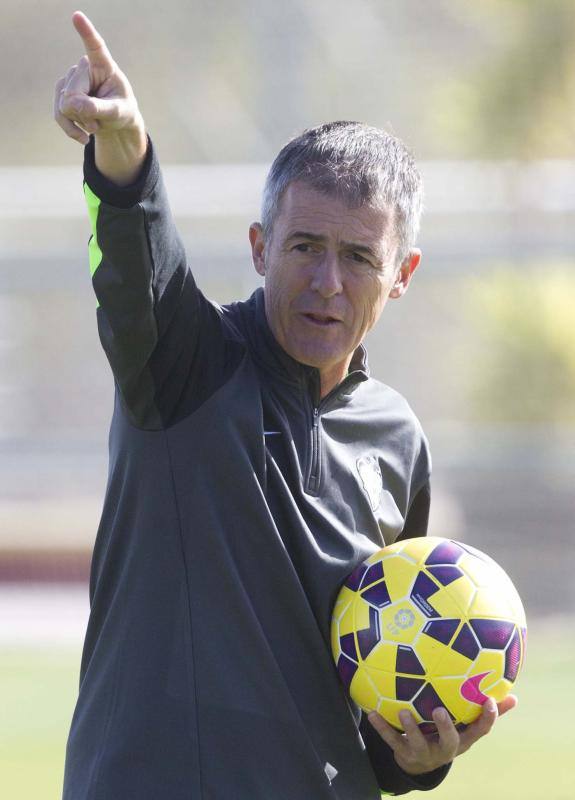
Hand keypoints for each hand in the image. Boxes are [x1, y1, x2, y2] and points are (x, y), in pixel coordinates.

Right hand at [54, 11, 142, 144]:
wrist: (115, 123)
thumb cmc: (123, 112)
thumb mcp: (120, 113)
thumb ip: (101, 109)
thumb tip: (73, 105)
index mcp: (104, 65)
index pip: (95, 46)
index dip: (86, 33)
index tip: (77, 16)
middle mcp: (83, 67)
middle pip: (73, 93)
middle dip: (85, 114)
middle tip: (100, 122)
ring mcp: (69, 79)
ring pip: (64, 105)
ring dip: (81, 122)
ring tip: (96, 124)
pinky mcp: (61, 93)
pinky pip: (59, 114)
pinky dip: (70, 129)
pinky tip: (83, 137)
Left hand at [368, 695, 517, 775]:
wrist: (420, 765)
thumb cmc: (447, 736)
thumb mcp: (467, 728)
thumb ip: (488, 713)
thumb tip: (515, 696)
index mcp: (462, 740)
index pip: (480, 732)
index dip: (487, 718)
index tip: (488, 700)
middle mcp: (444, 749)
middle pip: (449, 742)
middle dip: (445, 728)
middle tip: (439, 710)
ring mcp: (423, 753)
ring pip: (417, 743)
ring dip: (410, 728)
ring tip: (403, 711)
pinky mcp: (403, 753)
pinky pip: (391, 741)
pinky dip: (381, 727)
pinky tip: (371, 713)